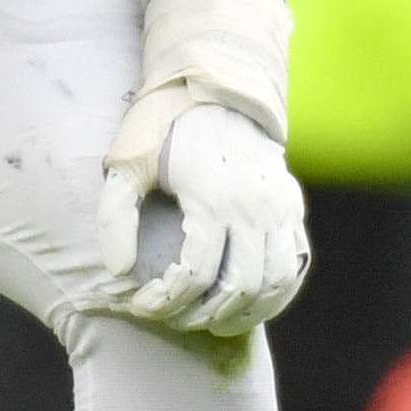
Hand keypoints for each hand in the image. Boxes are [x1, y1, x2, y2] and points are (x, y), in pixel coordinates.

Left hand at [100, 92, 308, 335]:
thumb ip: (115, 216)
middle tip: (173, 318)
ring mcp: (280, 208)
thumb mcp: (127, 162)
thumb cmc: (165, 127)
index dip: (165, 300)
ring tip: (211, 321)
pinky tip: (249, 306)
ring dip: (244, 314)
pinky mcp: (292, 207)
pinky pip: (295, 267)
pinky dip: (277, 296)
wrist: (216, 88)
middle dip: (201, 314)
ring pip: (275, 284)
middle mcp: (254, 206)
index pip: (194, 274)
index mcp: (212, 197)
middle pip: (238, 287)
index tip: (141, 306)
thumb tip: (121, 271)